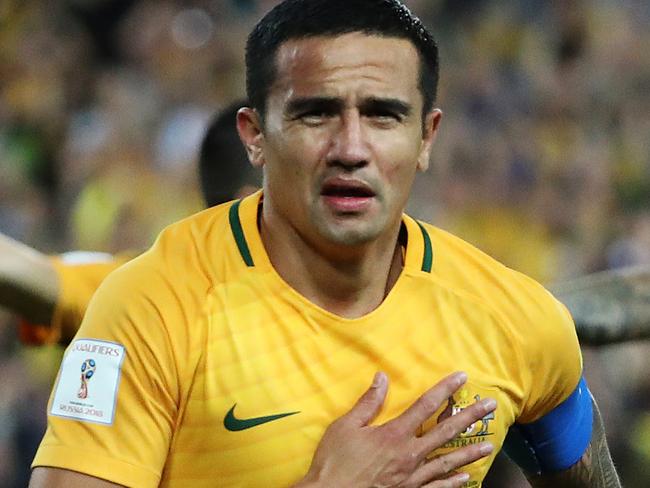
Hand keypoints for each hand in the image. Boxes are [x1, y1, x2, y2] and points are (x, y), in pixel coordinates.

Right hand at [295, 371, 494, 487]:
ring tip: (489, 444)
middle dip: (470, 417)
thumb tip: (382, 377)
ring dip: (470, 452)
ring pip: (448, 461)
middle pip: (446, 431)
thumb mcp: (345, 427)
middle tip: (490, 406)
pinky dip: (453, 483)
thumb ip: (368, 403)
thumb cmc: (335, 462)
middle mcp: (409, 454)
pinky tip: (466, 478)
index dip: (445, 390)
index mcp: (395, 434)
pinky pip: (437, 487)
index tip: (462, 377)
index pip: (426, 406)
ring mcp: (412, 477)